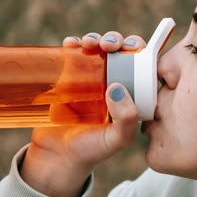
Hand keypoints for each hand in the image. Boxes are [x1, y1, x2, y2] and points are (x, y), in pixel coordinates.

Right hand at [20, 31, 145, 196]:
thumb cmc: (90, 151)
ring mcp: (90, 80)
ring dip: (95, 39)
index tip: (129, 48)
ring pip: (96, 49)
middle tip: (108, 45)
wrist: (57, 157)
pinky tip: (71, 43)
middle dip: (115, 40)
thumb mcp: (115, 140)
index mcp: (130, 95)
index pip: (140, 65)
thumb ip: (125, 120)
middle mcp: (112, 84)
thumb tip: (117, 87)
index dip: (137, 51)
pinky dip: (73, 44)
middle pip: (118, 52)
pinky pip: (72, 55)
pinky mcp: (68, 78)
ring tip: (88, 43)